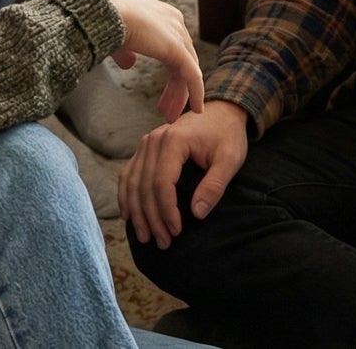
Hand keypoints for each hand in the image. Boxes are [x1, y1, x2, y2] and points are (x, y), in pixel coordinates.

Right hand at [91, 0, 204, 124]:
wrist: (105, 10)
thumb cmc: (106, 18)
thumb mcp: (118, 36)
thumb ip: (126, 50)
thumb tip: (129, 63)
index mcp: (161, 15)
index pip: (174, 48)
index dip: (171, 73)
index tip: (162, 94)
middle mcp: (174, 21)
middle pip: (183, 60)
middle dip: (176, 88)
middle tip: (167, 111)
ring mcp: (177, 33)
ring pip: (187, 70)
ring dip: (181, 96)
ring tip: (170, 117)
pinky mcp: (177, 48)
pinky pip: (192, 75)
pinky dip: (195, 93)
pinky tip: (196, 109)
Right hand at [119, 100, 248, 248]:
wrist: (221, 112)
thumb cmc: (227, 136)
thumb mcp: (229, 159)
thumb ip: (215, 185)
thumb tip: (197, 213)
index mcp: (174, 140)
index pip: (162, 182)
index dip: (166, 210)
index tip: (176, 232)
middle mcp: (154, 139)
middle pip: (145, 185)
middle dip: (151, 218)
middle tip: (163, 243)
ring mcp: (147, 143)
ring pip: (133, 181)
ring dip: (136, 211)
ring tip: (145, 236)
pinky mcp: (145, 148)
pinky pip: (128, 173)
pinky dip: (126, 195)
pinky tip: (129, 215)